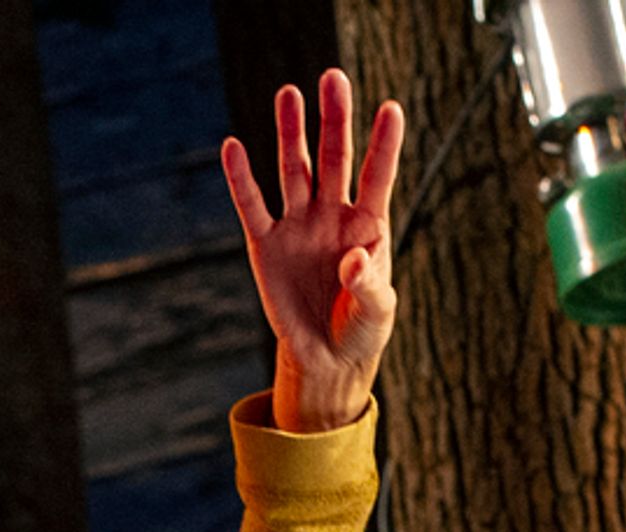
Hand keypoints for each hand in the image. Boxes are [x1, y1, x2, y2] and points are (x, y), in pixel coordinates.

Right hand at [222, 71, 404, 432]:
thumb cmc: (361, 330)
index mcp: (368, 226)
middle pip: (334, 159)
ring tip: (289, 94)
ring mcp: (298, 226)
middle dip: (334, 121)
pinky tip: (233, 147)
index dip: (385, 146)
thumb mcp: (377, 312)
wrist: (326, 359)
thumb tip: (353, 258)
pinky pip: (252, 206)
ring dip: (291, 134)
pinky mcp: (266, 245)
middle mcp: (332, 215)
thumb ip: (370, 284)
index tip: (391, 110)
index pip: (378, 177)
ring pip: (294, 170)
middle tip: (334, 78)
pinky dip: (241, 179)